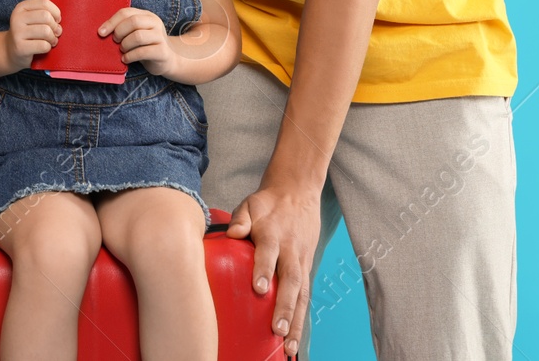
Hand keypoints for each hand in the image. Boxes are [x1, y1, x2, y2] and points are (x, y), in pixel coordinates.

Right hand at [4, 0, 60, 69]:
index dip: (55, 12)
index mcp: (21, 7)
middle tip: (55, 32)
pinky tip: (44, 48)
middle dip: (55, 26)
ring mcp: (17, 33)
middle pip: (46, 16)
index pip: (44, 3)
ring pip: (46, 31)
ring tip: (51, 41)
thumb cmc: (28, 33)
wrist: (10, 51)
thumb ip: (46, 14)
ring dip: (53, 38)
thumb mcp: (33, 19)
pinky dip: (48, 47)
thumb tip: (59, 20)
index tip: (56, 20)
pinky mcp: (20, 48)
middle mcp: (17, 18)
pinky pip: (43, 45)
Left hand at [98, 7, 174, 74]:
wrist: (166, 60)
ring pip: (138, 36)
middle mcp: (155, 23)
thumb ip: (124, 28)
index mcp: (146, 15)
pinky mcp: (162, 51)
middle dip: (119, 32)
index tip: (101, 32)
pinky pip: (142, 52)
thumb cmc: (145, 45)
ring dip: (125, 45)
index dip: (111, 22)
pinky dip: (130, 56)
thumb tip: (102, 31)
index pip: (126, 12)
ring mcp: (160, 37)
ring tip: (122, 50)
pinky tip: (126, 59)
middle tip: (115, 41)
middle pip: (133, 22)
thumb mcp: (136, 32)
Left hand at [228, 182, 321, 356]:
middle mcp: (290, 251)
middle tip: (278, 330)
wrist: (298, 193)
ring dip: (297, 321)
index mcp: (274, 234)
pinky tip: (295, 341)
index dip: (264, 270)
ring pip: (302, 294)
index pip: (269, 253)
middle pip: (291, 281)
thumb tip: (232, 233)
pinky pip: (306, 297)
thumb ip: (240, 218)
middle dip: (285, 307)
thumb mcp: (251, 203)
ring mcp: (301, 262)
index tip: (259, 289)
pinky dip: (302, 320)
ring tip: (289, 347)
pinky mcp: (306, 270)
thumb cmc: (268, 204)